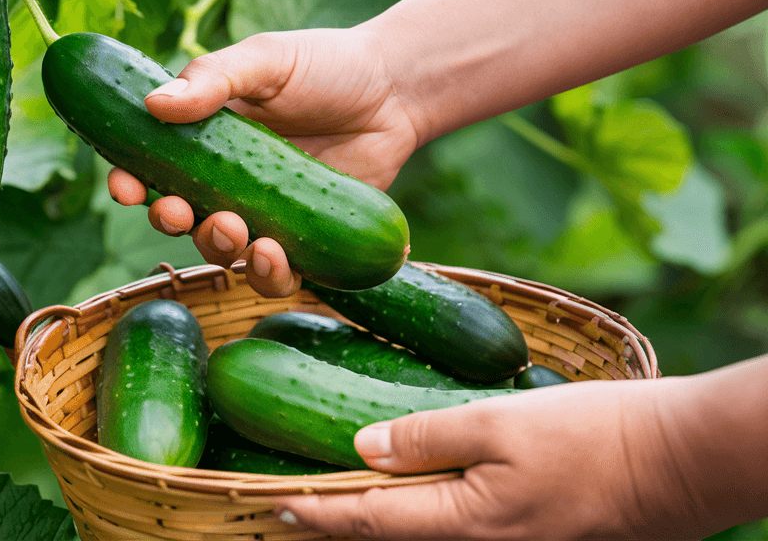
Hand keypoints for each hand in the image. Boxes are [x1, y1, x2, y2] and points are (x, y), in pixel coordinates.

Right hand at [107, 28, 421, 296]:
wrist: (396, 91)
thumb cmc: (325, 65)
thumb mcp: (265, 60)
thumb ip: (213, 79)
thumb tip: (154, 104)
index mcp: (202, 136)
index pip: (149, 166)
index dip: (128, 181)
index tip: (123, 186)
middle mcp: (224, 181)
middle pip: (178, 215)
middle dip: (169, 220)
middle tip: (179, 210)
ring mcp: (262, 214)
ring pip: (221, 250)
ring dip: (218, 249)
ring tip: (243, 234)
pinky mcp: (302, 240)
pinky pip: (275, 274)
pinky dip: (269, 275)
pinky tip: (277, 256)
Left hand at [271, 378, 713, 539]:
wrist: (683, 464)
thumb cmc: (594, 437)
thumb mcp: (500, 423)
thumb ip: (427, 435)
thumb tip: (361, 446)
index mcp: (465, 524)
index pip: (367, 522)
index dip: (313, 512)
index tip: (269, 504)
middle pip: (390, 537)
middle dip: (337, 522)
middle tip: (288, 505)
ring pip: (422, 534)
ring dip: (375, 518)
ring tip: (334, 498)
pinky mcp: (532, 534)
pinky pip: (457, 528)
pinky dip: (419, 512)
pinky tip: (408, 490)